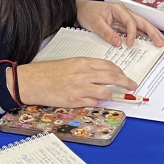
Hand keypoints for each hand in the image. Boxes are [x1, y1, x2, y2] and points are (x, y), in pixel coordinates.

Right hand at [13, 58, 137, 106]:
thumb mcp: (70, 63)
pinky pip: (93, 102)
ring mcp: (80, 87)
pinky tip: (91, 100)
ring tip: (108, 95)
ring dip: (109, 95)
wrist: (30, 81)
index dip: (120, 71)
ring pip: (106, 92)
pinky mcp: (74, 100)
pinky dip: (95, 102)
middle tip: (133, 86)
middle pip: (113, 77)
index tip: (124, 75)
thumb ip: (86, 68)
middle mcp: (84, 73)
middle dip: (126, 82)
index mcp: (83, 62)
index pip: (109, 65)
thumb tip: (102, 75)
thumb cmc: (48, 72)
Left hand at [76, 0, 163, 47]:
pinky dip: (145, 36)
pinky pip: (137, 30)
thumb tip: (118, 43)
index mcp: (119, 10)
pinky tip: (151, 42)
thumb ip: (107, 33)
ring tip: (163, 43)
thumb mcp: (95, 23)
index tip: (130, 44)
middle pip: (143, 22)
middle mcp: (125, 13)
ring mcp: (125, 19)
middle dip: (153, 33)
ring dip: (153, 34)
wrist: (81, 10)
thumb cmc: (87, 13)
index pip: (131, 21)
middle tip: (162, 42)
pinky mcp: (123, 25)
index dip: (132, 33)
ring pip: (142, 26)